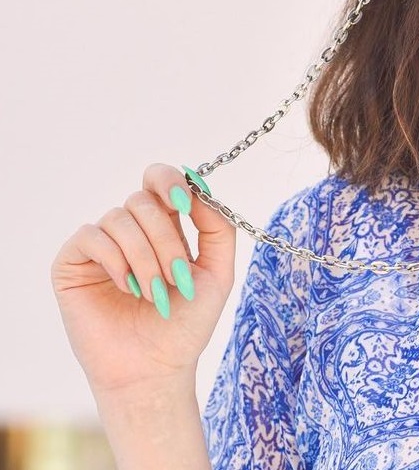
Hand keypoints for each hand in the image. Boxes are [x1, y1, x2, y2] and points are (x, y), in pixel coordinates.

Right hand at [52, 164, 235, 395]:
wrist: (155, 368)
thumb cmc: (186, 323)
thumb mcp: (218, 272)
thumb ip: (217, 228)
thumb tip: (199, 190)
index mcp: (164, 226)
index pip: (159, 180)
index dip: (171, 181)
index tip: (185, 204)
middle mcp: (131, 231)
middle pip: (143, 200)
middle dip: (165, 239)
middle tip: (177, 277)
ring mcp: (101, 245)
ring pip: (120, 218)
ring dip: (144, 257)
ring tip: (153, 293)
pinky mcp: (72, 263)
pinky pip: (91, 236)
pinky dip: (115, 260)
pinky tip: (126, 288)